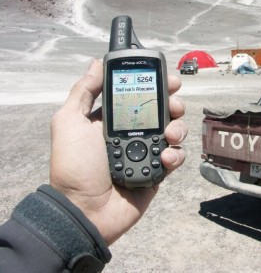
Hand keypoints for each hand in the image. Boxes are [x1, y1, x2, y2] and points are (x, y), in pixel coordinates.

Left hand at [49, 59, 186, 244]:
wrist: (84, 211)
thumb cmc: (74, 166)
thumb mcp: (69, 123)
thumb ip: (83, 91)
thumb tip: (96, 63)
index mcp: (114, 119)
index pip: (139, 95)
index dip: (155, 84)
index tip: (167, 79)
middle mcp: (134, 132)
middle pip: (163, 110)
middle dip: (173, 104)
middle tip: (174, 105)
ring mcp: (148, 152)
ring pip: (175, 131)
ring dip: (178, 128)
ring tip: (169, 135)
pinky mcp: (159, 171)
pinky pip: (176, 158)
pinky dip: (175, 156)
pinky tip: (165, 159)